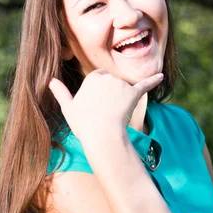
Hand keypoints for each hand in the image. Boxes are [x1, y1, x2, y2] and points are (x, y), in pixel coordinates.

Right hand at [48, 69, 163, 144]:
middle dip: (112, 93)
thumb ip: (61, 93)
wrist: (103, 136)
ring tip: (117, 115)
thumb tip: (51, 81)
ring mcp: (121, 84)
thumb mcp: (68, 109)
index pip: (98, 78)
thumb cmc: (84, 125)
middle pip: (112, 81)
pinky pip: (145, 84)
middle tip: (107, 112)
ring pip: (125, 87)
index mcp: (91, 78)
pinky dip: (154, 81)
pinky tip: (162, 77)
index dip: (99, 91)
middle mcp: (107, 77)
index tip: (98, 105)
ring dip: (124, 98)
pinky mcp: (134, 93)